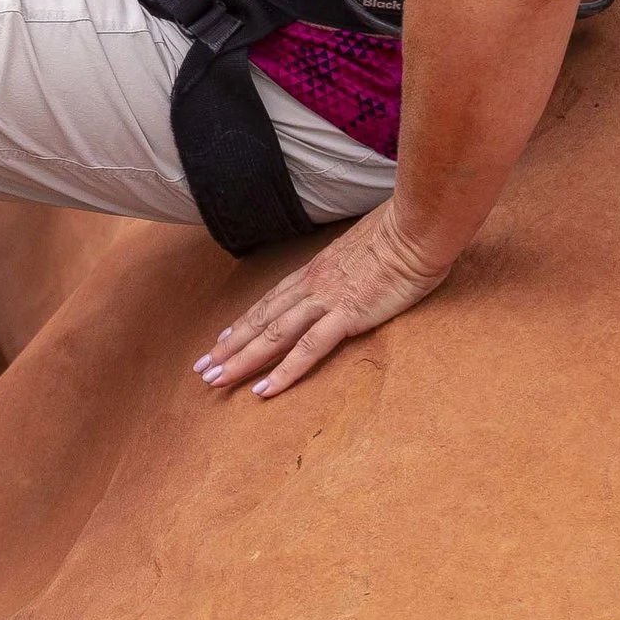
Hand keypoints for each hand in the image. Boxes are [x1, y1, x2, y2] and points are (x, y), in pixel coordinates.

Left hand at [194, 201, 456, 398]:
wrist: (417, 229)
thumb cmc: (400, 236)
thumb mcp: (365, 250)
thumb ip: (350, 265)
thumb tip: (351, 271)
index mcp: (315, 271)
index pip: (270, 301)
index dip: (244, 322)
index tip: (221, 339)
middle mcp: (311, 285)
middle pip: (261, 319)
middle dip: (229, 346)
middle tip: (202, 368)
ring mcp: (326, 300)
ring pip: (272, 335)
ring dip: (241, 359)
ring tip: (215, 380)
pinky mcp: (346, 316)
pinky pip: (307, 350)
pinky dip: (282, 372)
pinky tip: (263, 390)